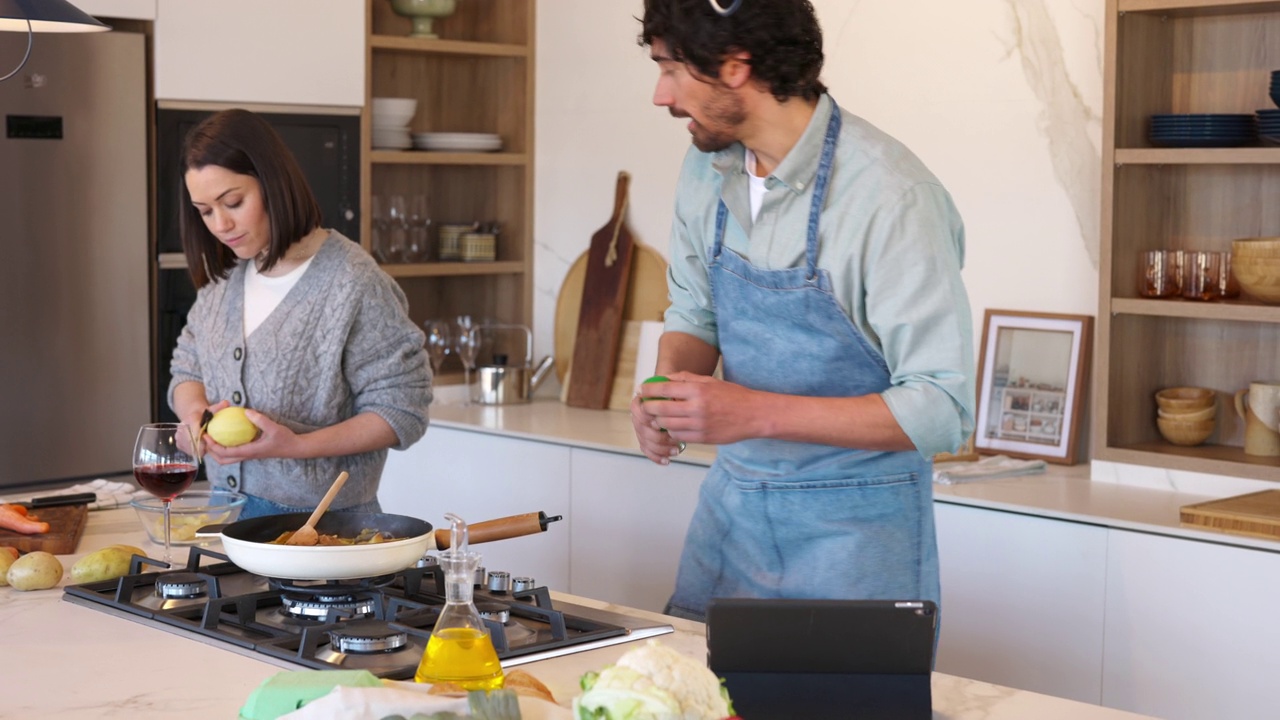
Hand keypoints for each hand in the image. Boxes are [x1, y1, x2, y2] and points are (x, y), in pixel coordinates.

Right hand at [183, 399, 229, 458]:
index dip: (203, 440)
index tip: (209, 443)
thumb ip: (219, 407)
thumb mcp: (212, 409)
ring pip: (191, 449)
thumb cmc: (204, 414)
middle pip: (193, 443)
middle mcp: (182, 428)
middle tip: (211, 446)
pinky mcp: (178, 443)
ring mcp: (178, 437)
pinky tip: (201, 446)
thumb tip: (226, 402)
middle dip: (203, 446)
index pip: (196, 433)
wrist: (191, 417)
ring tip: (206, 444)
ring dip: (200, 449)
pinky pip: (188, 451)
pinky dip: (196, 450)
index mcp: (191, 419)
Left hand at [202, 408, 300, 464]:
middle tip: (205, 439)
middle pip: (223, 460)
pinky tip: (227, 435)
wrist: (295, 448)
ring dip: (218, 451)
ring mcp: (250, 454)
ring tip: (213, 438)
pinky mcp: (253, 451)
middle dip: (212, 452)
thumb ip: (260, 420)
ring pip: (229, 458)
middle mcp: (248, 455)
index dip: (214, 446)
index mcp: (250, 451)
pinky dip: (227, 447)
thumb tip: (246, 411)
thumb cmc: (285, 439)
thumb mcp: (274, 428)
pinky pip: (235, 452)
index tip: (206, 436)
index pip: (227, 452)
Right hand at [630, 391, 683, 464]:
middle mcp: (639, 415)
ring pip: (645, 442)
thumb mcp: (681, 386)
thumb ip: (672, 388)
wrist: (688, 407)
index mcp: (643, 400)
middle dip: (657, 437)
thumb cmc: (683, 395)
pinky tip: (666, 460)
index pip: (638, 409)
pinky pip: (647, 450)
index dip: (646, 417)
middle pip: (641, 429)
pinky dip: (656, 456)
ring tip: (676, 449)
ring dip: (660, 448)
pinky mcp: (646, 440)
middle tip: (673, 439)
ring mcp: (641, 429)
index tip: (658, 423)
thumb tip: (669, 396)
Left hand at [635, 372, 764, 446]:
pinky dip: (673, 431)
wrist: (754, 415)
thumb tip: (664, 379)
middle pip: (660, 410)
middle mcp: (697, 408)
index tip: (642, 390)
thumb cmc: (732, 395)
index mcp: (698, 390)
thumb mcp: (710, 381)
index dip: (649, 390)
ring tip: (659, 416)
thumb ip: (686, 379)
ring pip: (667, 425)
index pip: (664, 389)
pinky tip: (674, 426)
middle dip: (648, 408)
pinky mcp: (703, 438)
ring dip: (660, 421)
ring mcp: (699, 425)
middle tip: (646, 405)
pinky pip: (679, 436)